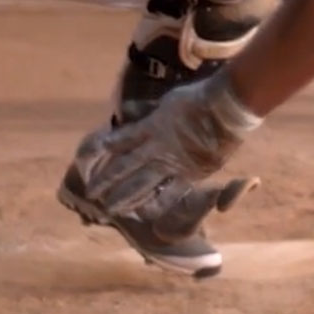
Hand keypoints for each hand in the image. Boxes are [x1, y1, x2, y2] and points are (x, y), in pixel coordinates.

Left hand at [72, 72, 262, 217]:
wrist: (226, 108)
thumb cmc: (199, 99)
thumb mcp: (168, 101)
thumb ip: (149, 112)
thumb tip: (131, 111)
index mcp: (149, 127)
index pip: (119, 141)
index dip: (103, 150)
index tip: (88, 158)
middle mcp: (155, 148)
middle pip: (124, 168)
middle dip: (106, 182)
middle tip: (91, 194)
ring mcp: (171, 164)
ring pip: (141, 185)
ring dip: (124, 198)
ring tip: (110, 209)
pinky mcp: (189, 175)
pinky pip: (169, 195)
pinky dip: (156, 205)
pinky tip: (145, 214)